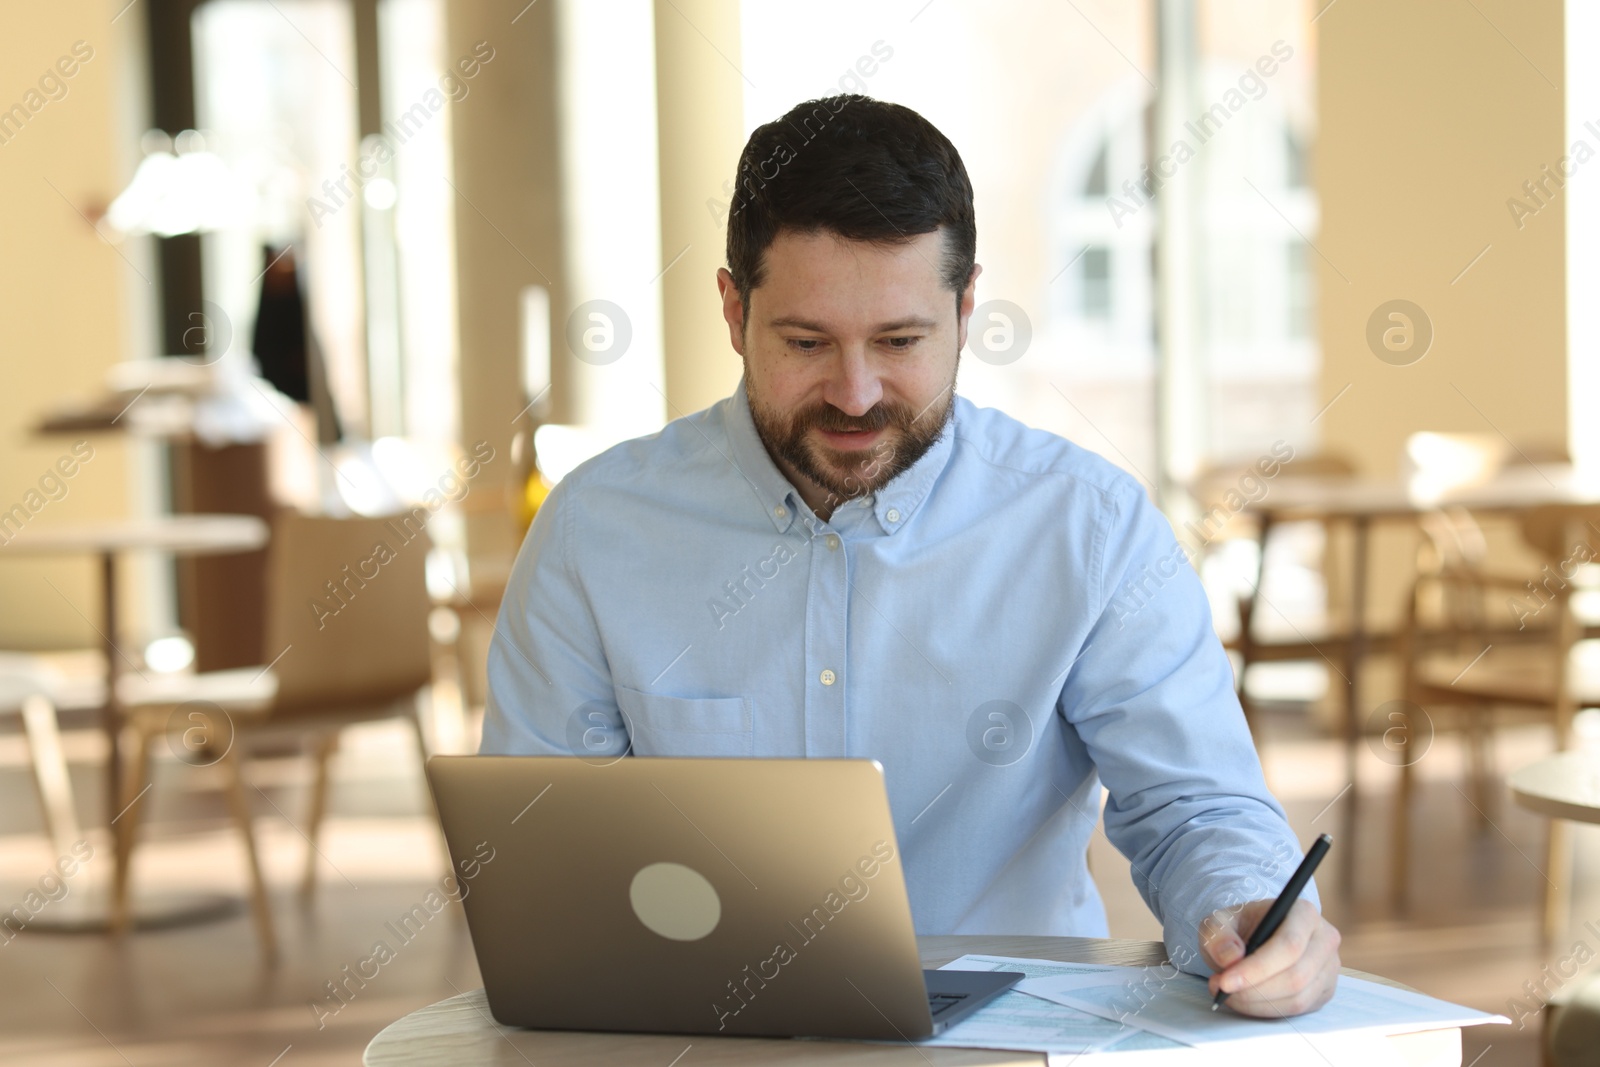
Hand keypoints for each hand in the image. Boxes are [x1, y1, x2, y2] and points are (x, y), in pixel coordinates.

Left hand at [1198, 898, 1340, 1016]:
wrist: (1254, 935)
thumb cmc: (1240, 926)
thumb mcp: (1219, 922)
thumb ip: (1218, 935)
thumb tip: (1231, 958)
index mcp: (1303, 912)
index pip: (1289, 945)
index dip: (1257, 968)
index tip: (1225, 982)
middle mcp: (1324, 939)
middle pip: (1296, 976)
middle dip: (1254, 990)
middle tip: (1221, 989)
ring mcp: (1329, 967)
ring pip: (1298, 998)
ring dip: (1257, 1003)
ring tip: (1227, 993)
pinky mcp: (1325, 991)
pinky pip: (1298, 1010)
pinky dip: (1267, 1010)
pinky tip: (1245, 1000)